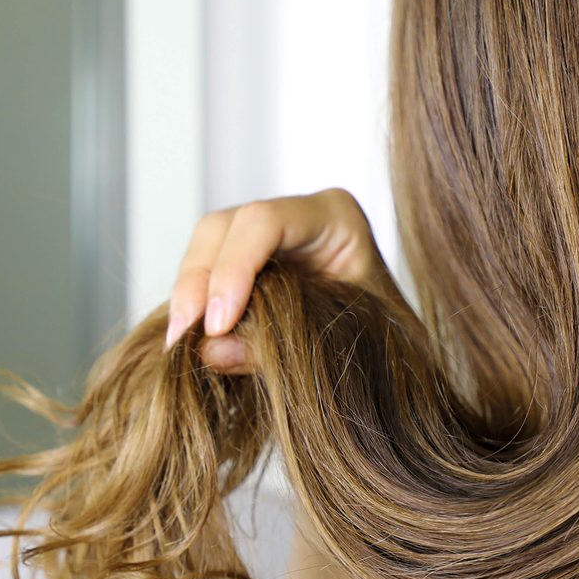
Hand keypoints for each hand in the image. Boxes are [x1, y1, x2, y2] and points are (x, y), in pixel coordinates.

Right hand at [167, 188, 403, 372]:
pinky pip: (207, 272)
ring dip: (188, 293)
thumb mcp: (345, 346)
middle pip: (224, 227)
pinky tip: (188, 336)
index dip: (232, 270)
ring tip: (179, 342)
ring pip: (206, 246)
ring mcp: (267, 238)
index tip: (217, 326)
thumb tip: (211, 352)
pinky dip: (194, 303)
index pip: (264, 222)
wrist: (400, 361)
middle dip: (197, 280)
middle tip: (182, 336)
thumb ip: (278, 348)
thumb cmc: (389, 345)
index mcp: (334, 216)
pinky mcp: (248, 265)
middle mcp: (295, 217)